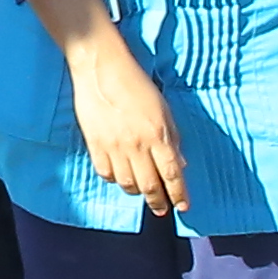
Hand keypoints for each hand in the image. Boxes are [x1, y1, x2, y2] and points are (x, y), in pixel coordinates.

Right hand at [64, 36, 189, 217]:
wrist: (101, 69)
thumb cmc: (136, 84)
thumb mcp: (163, 108)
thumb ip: (172, 137)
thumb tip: (180, 164)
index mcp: (158, 134)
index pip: (172, 174)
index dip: (179, 194)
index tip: (183, 207)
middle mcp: (137, 145)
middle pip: (150, 185)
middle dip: (158, 201)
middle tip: (161, 209)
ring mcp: (114, 147)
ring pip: (127, 183)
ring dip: (137, 192)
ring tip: (142, 191)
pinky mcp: (94, 145)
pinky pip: (106, 173)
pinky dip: (115, 179)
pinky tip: (120, 176)